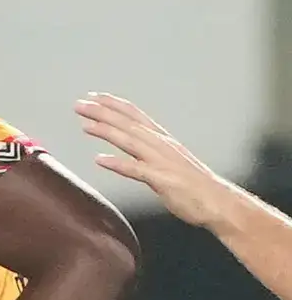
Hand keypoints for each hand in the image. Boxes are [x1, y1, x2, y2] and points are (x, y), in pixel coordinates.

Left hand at [76, 93, 235, 228]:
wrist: (219, 203)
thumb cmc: (192, 184)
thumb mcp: (168, 161)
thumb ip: (147, 151)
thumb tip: (127, 143)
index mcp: (162, 140)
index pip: (135, 115)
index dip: (113, 105)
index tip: (92, 96)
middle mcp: (162, 145)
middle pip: (128, 124)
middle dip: (103, 113)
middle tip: (79, 104)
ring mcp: (163, 162)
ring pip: (131, 142)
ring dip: (107, 131)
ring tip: (85, 125)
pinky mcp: (164, 180)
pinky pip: (138, 171)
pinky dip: (118, 164)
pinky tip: (100, 160)